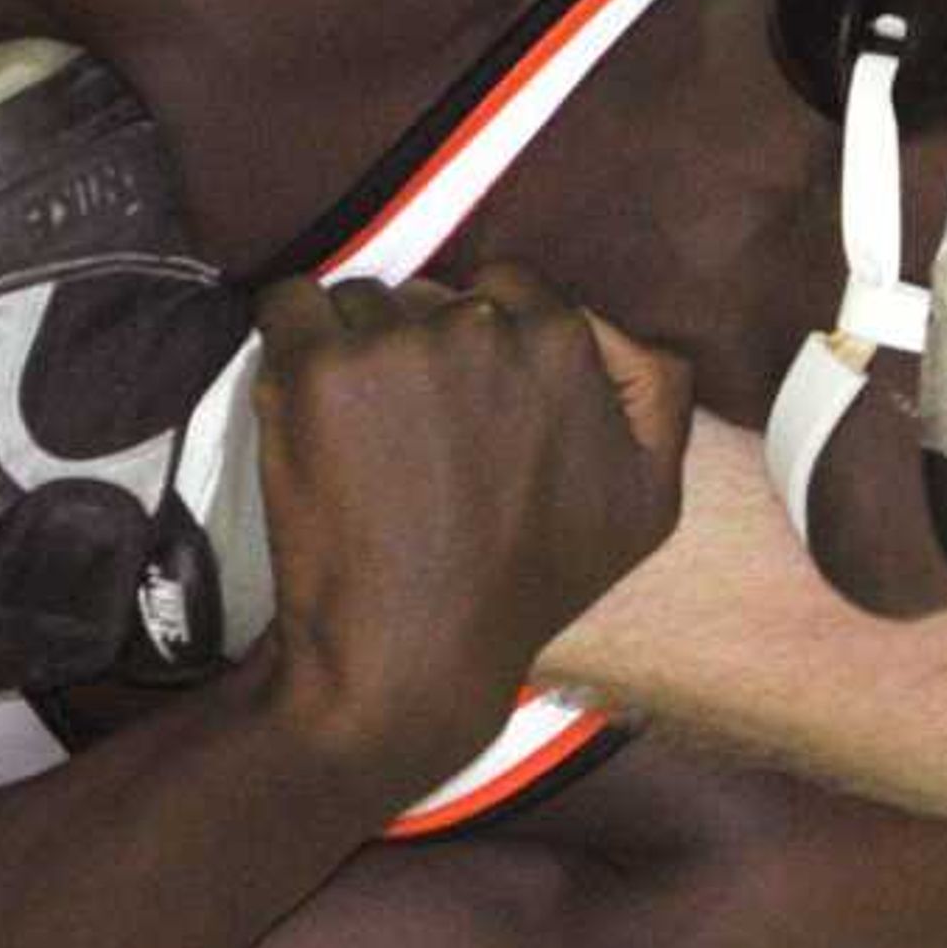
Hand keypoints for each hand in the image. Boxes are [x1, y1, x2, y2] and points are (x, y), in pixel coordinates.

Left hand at [247, 262, 687, 788]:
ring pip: (361, 303)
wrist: (410, 656)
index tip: (461, 412)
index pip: (505, 291)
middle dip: (417, 349)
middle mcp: (484, 327)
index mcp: (563, 343)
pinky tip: (306, 409)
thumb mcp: (645, 504)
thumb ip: (658, 396)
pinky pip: (289, 305)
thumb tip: (616, 327)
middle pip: (431, 295)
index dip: (477, 349)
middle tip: (412, 441)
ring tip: (362, 446)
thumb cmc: (524, 588)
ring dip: (354, 353)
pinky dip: (288, 340)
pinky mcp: (318, 369)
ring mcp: (396, 344)